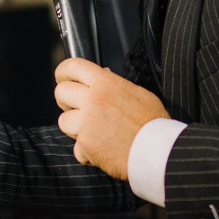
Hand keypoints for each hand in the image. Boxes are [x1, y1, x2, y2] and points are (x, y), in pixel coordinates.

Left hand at [53, 57, 166, 181]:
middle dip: (66, 101)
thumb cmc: (153, 123)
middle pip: (60, 92)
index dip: (63, 71)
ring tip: (95, 133)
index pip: (73, 66)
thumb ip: (115, 84)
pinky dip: (88, 153)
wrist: (157, 151)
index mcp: (106, 83)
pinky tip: (104, 150)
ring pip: (63, 121)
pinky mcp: (85, 144)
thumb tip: (103, 75)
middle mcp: (93, 100)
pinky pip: (77, 148)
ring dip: (76, 129)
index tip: (63, 78)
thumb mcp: (138, 93)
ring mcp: (86, 122)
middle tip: (77, 108)